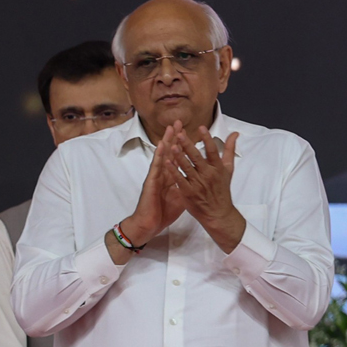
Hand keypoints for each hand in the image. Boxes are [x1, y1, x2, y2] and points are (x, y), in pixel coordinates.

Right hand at [112, 127, 188, 259]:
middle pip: (169, 153)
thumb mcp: (180, 197)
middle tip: (179, 122)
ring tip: (171, 128)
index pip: (177, 157)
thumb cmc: (163, 211)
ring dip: (166, 142)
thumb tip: (197, 180)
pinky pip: (156, 168)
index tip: (190, 132)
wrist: (149, 224)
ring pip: (162, 156)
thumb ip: (186, 186)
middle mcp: (163, 174)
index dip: (182, 145)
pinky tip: (162, 147)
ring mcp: (156, 177)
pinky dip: (160, 157)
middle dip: (174, 138)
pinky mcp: (151, 183)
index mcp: (171, 177)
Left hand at [165, 121, 244, 251]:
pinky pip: (179, 179)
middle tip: (180, 134)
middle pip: (197, 157)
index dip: (207, 139)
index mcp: (218, 168)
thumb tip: (234, 134)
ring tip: (171, 145)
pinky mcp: (189, 192)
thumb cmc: (222, 190)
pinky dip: (173, 170)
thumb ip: (229, 150)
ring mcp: (198, 184)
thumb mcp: (229, 169)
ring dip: (179, 156)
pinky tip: (166, 162)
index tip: (201, 127)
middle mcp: (209, 175)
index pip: (213, 151)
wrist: (218, 213)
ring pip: (187, 167)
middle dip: (188, 145)